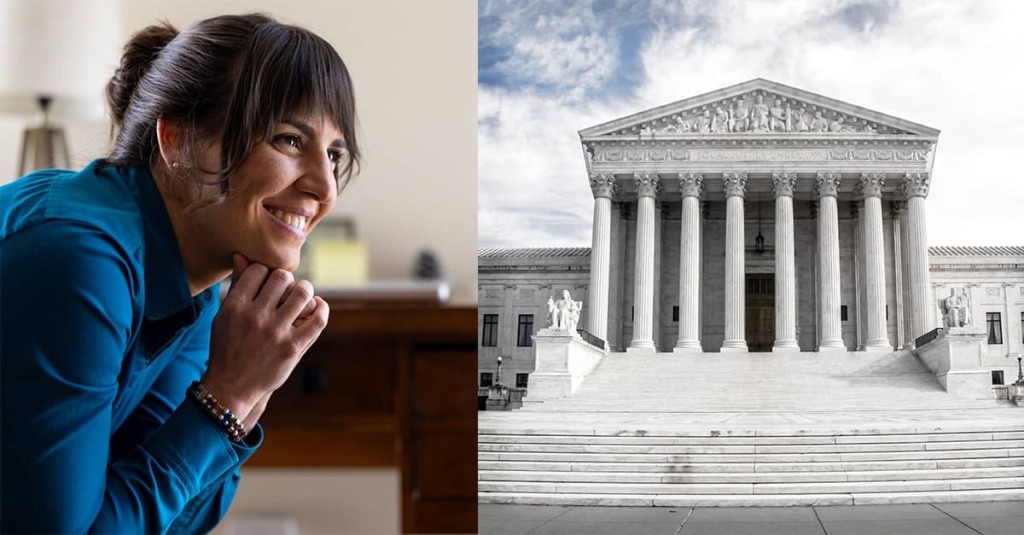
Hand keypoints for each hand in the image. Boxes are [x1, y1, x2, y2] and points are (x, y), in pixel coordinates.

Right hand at [202, 253, 328, 420]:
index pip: (259, 270)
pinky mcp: (293, 348)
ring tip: (301, 296)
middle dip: (286, 280)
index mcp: (235, 306)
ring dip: (305, 290)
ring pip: (302, 293)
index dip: (266, 272)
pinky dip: (321, 308)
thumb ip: (237, 286)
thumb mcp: (224, 316)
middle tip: (286, 289)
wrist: (231, 387)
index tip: (268, 281)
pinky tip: (317, 306)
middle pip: (282, 278)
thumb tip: (242, 255)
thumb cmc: (228, 347)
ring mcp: (276, 333)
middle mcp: (255, 317)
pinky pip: (318, 319)